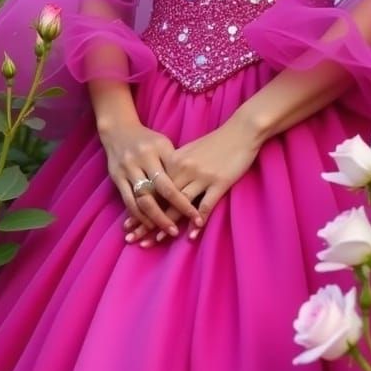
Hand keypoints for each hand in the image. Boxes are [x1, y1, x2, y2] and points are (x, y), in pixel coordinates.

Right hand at [99, 121, 201, 239]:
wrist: (118, 129)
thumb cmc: (148, 140)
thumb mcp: (164, 144)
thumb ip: (175, 164)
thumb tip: (192, 190)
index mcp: (158, 149)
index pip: (174, 179)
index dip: (184, 201)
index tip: (196, 217)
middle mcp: (142, 159)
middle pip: (157, 191)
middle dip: (168, 214)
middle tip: (176, 231)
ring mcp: (128, 168)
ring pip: (141, 199)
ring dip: (152, 218)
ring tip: (162, 232)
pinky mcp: (116, 177)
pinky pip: (128, 200)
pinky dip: (137, 215)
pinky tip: (147, 225)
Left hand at [125, 119, 260, 244]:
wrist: (241, 130)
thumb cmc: (216, 141)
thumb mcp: (190, 150)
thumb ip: (175, 165)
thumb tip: (162, 181)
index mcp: (174, 160)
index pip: (153, 189)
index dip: (140, 208)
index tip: (128, 224)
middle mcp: (184, 169)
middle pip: (162, 199)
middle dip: (147, 221)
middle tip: (135, 238)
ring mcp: (201, 176)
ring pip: (180, 205)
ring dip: (168, 224)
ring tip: (157, 239)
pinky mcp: (219, 182)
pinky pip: (205, 206)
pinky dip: (197, 221)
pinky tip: (192, 234)